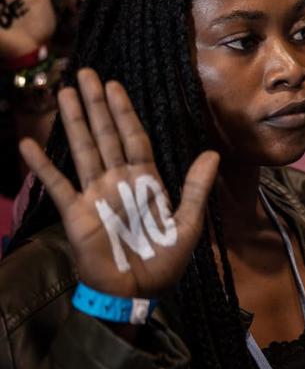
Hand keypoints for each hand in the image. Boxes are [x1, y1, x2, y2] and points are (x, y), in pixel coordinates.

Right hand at [18, 69, 218, 298]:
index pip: (134, 137)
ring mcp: (96, 195)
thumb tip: (212, 153)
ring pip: (84, 150)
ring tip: (63, 93)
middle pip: (107, 135)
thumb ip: (196, 188)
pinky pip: (59, 185)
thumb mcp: (188, 223)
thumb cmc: (164, 262)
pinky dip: (43, 166)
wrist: (137, 294)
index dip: (125, 112)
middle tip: (86, 74)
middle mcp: (119, 181)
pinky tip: (29, 144)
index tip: (116, 86)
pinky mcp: (77, 214)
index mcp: (146, 181)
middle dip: (97, 105)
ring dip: (74, 122)